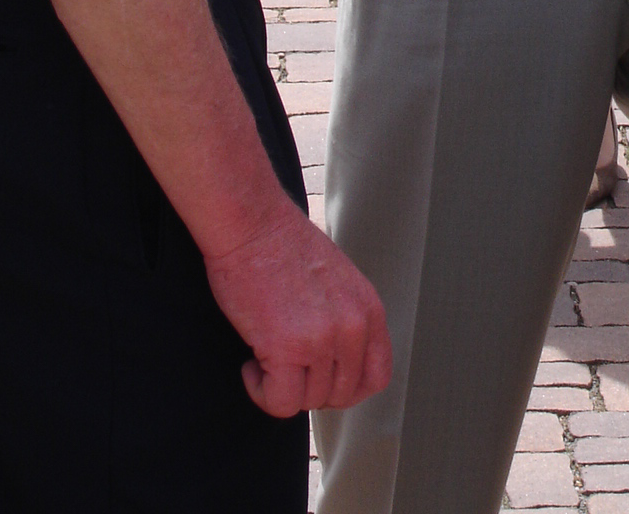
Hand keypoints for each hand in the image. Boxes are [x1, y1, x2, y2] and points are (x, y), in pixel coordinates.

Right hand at [205, 201, 391, 416]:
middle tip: (285, 366)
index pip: (377, 376)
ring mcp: (322, 339)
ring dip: (281, 388)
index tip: (322, 381)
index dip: (347, 389)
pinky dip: (261, 392)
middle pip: (341, 395)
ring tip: (264, 356)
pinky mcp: (287, 348)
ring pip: (308, 401)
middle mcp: (353, 326)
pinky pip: (280, 403)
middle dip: (310, 389)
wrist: (252, 224)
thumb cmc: (282, 246)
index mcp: (368, 308)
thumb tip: (336, 364)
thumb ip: (345, 320)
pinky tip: (251, 366)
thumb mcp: (336, 282)